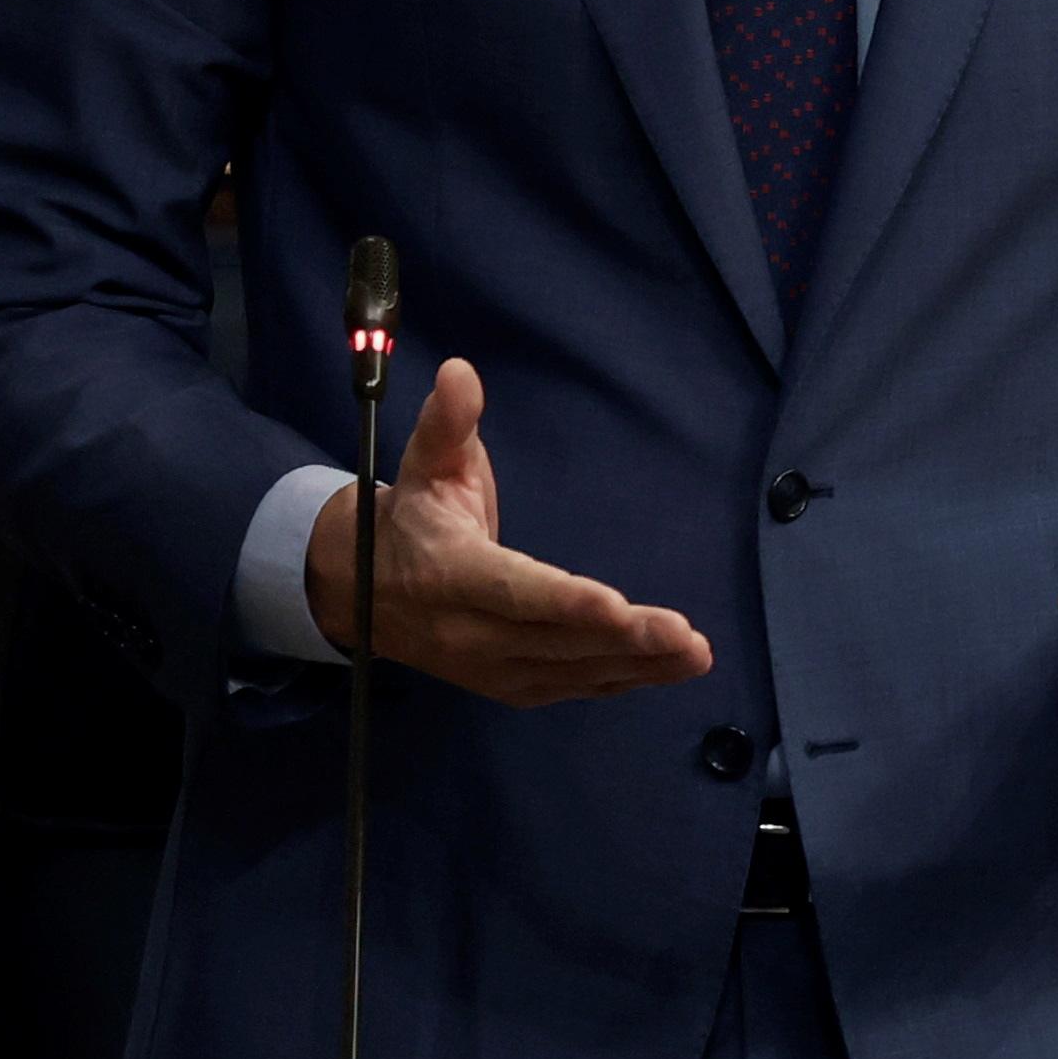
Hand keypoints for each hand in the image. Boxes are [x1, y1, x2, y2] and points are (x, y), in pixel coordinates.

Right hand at [303, 358, 712, 707]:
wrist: (361, 589)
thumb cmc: (412, 514)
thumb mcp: (425, 463)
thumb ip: (448, 423)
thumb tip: (459, 371)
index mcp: (449, 573)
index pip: (511, 591)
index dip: (563, 602)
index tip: (615, 605)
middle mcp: (468, 630)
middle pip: (552, 640)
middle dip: (622, 640)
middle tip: (685, 636)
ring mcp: (487, 667)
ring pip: (569, 671)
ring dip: (637, 667)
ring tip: (696, 654)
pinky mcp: (507, 684)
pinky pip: (570, 686)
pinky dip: (622, 681)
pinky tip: (670, 669)